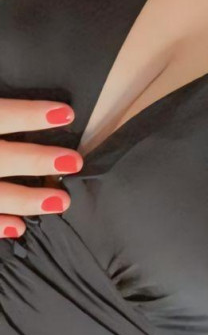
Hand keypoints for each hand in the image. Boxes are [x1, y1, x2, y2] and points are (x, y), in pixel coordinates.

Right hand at [0, 99, 81, 239]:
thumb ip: (1, 111)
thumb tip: (50, 106)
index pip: (1, 115)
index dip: (30, 115)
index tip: (67, 114)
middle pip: (2, 158)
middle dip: (36, 161)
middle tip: (74, 161)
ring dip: (27, 200)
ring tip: (61, 201)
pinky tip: (20, 227)